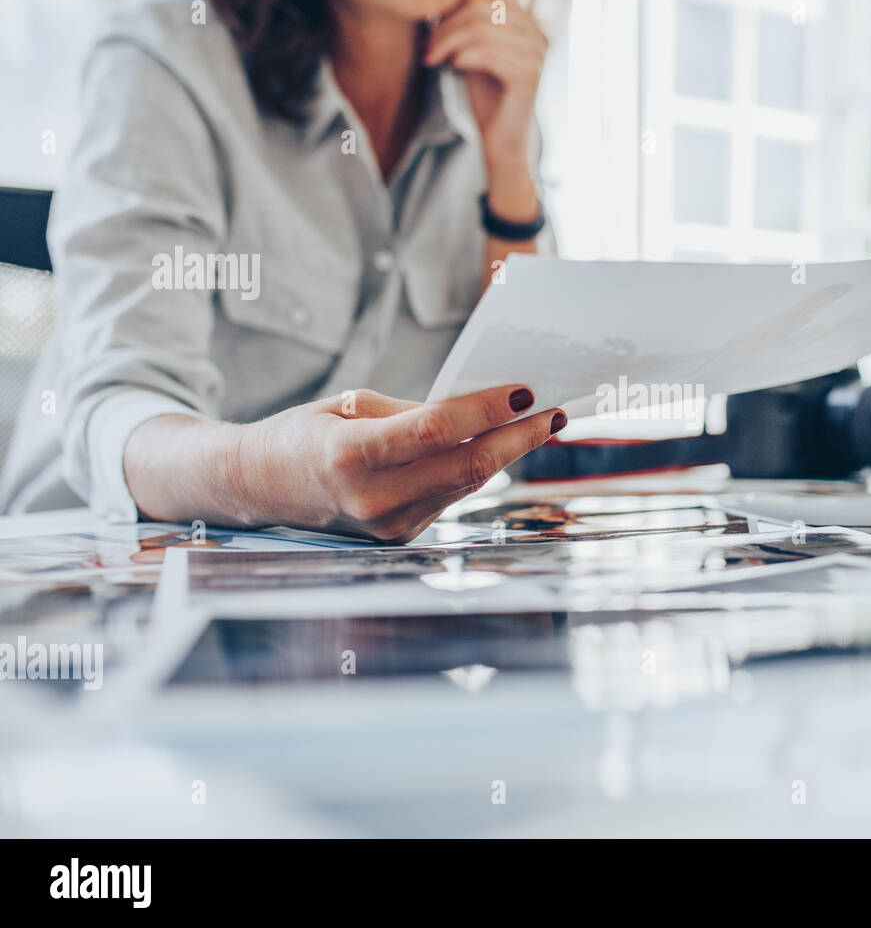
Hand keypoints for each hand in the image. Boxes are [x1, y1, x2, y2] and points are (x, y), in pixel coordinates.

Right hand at [125, 386, 565, 542]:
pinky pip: (449, 497)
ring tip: (540, 426)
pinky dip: (477, 471)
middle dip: (517, 439)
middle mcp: (370, 499)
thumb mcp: (349, 406)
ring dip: (507, 455)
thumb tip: (477, 409)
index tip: (525, 391)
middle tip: (555, 413)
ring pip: (464, 486)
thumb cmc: (305, 433)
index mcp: (350, 456)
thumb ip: (412, 411)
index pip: (434, 430)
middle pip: (464, 467)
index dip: (485, 410)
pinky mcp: (398, 537)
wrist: (259, 488)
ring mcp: (386, 526)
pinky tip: (502, 448)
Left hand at [425, 0, 547, 190]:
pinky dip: (462, 57)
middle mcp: (536, 31)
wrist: (502, 140)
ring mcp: (536, 53)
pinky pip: (487, 52)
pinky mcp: (529, 75)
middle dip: (446, 23)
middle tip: (427, 48)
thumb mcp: (475, 48)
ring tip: (432, 59)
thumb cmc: (486, 94)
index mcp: (526, 20)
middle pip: (481, 1)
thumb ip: (469, 18)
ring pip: (480, 27)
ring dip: (447, 42)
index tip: (436, 27)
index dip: (456, 0)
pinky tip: (452, 69)